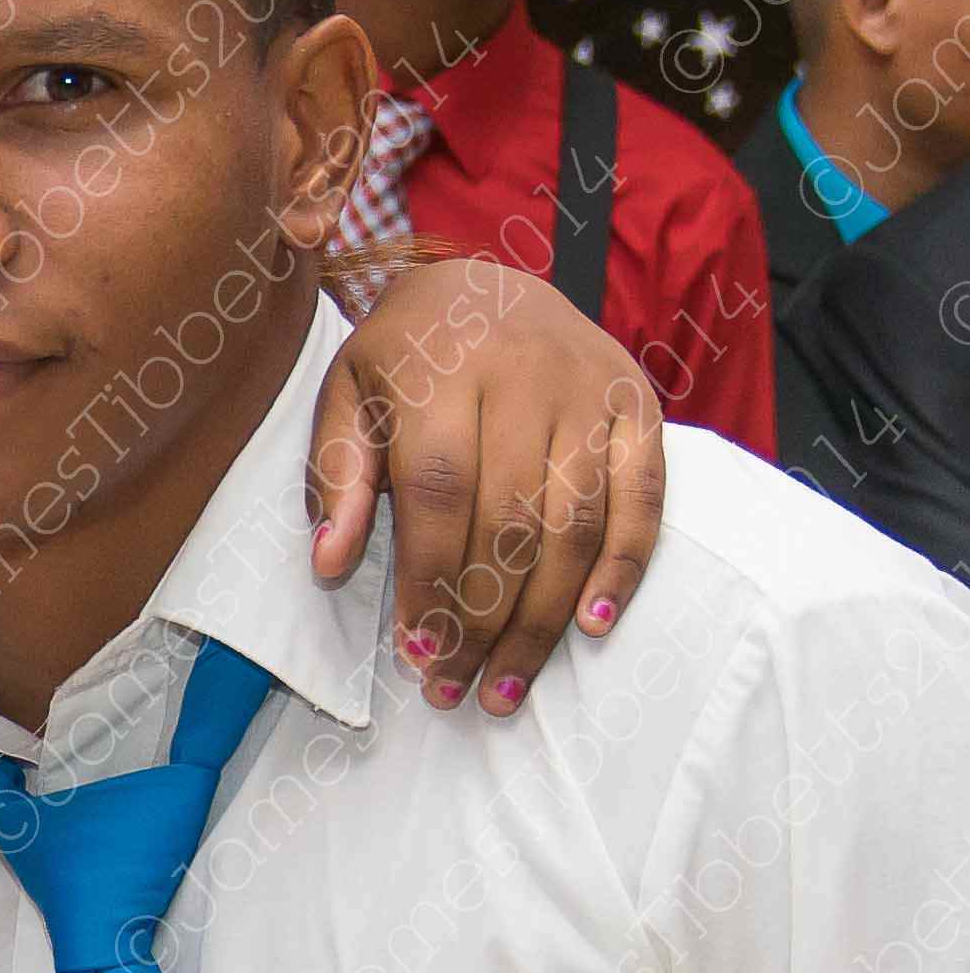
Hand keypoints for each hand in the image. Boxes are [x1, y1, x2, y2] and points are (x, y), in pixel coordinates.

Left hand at [307, 255, 665, 712]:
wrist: (487, 281)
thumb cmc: (405, 355)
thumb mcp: (347, 394)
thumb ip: (337, 475)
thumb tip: (329, 563)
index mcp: (441, 370)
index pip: (441, 493)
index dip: (431, 581)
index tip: (416, 652)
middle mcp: (523, 376)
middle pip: (510, 520)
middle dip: (482, 621)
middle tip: (456, 690)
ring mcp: (588, 390)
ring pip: (575, 523)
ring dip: (544, 618)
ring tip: (508, 685)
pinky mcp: (637, 404)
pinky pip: (642, 498)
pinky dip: (623, 568)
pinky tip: (591, 625)